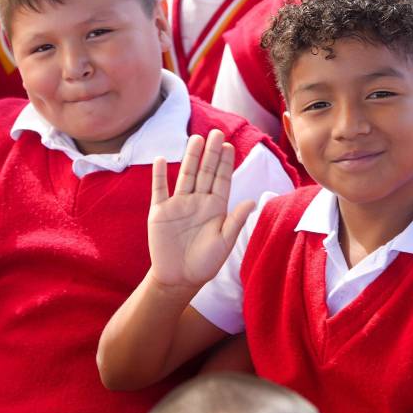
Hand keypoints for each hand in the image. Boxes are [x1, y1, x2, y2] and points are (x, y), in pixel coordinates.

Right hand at [147, 131, 254, 290]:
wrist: (179, 278)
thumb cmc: (205, 262)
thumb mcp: (224, 242)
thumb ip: (236, 221)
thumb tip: (253, 200)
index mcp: (215, 207)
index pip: (222, 180)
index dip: (226, 163)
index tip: (230, 146)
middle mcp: (198, 201)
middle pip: (205, 172)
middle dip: (211, 153)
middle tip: (217, 133)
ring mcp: (178, 205)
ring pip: (185, 175)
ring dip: (190, 158)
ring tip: (196, 139)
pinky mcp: (160, 212)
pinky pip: (159, 190)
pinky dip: (159, 175)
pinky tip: (160, 159)